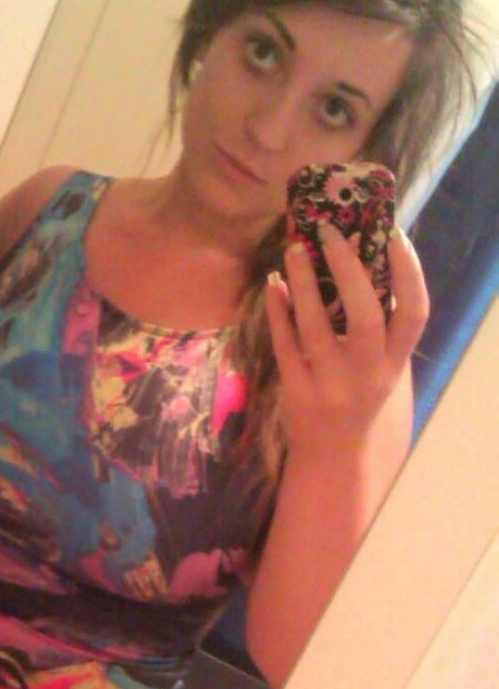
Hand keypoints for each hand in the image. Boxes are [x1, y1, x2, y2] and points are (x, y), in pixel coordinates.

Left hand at [264, 224, 428, 458]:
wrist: (332, 456)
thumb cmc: (358, 398)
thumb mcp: (379, 367)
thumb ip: (378, 326)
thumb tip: (358, 260)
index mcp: (394, 362)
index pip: (414, 313)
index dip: (408, 272)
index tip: (392, 235)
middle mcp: (368, 373)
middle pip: (366, 315)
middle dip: (348, 269)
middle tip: (329, 232)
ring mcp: (331, 384)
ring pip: (316, 326)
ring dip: (304, 282)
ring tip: (294, 249)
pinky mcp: (297, 390)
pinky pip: (285, 344)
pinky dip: (278, 311)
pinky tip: (274, 286)